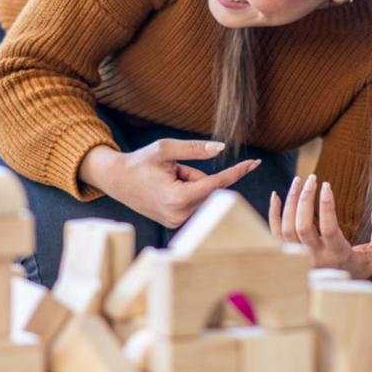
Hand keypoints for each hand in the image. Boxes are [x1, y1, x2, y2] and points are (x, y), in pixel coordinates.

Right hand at [79, 140, 259, 228]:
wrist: (116, 180)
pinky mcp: (175, 223)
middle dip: (195, 175)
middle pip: (208, 189)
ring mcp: (176, 222)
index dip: (236, 171)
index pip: (216, 183)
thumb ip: (195, 149)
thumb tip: (222, 148)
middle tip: (172, 170)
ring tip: (167, 180)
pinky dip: (187, 192)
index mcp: (177, 198)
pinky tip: (167, 190)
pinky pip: (194, 202)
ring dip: (191, 183)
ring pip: (202, 195)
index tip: (254, 163)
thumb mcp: (166, 149)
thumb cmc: (140, 162)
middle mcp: (179, 215)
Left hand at [268, 174, 371, 278]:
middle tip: (312, 178)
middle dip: (305, 199)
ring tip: (298, 181)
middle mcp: (316, 258)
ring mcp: (299, 258)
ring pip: (287, 229)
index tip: (327, 185)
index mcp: (338, 255)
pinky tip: (276, 195)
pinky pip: (274, 235)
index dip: (326, 206)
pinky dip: (272, 214)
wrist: (337, 294)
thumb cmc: (360, 267)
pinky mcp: (287, 256)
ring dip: (290, 202)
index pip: (329, 228)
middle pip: (303, 227)